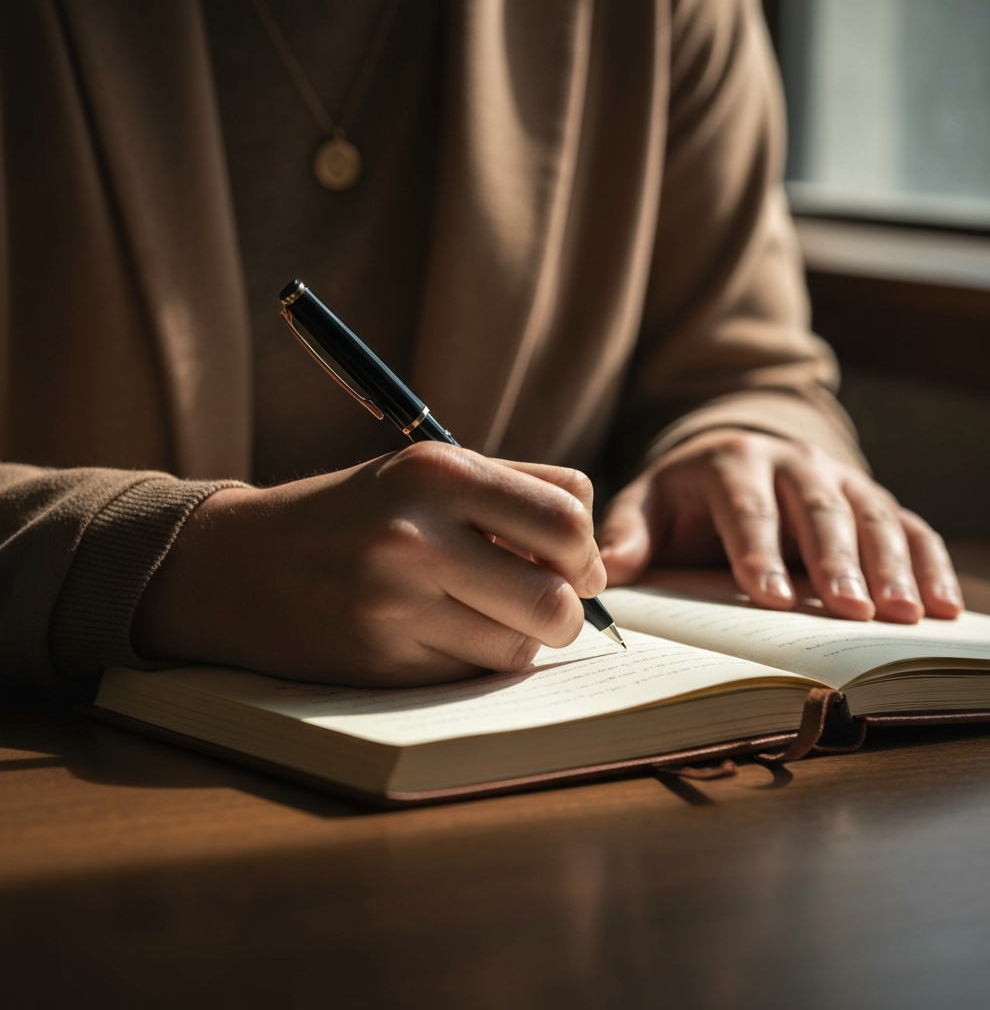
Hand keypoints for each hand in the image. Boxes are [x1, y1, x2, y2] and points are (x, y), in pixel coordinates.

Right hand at [132, 445, 605, 685]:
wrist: (235, 565)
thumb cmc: (350, 515)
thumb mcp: (422, 472)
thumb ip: (515, 492)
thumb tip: (598, 555)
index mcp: (436, 472)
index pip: (567, 519)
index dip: (586, 552)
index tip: (575, 565)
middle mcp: (416, 534)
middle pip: (558, 598)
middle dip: (569, 611)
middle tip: (550, 604)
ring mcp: (395, 604)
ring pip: (521, 646)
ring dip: (520, 638)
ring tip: (483, 615)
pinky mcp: (381, 661)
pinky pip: (472, 673)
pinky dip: (474, 660)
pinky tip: (440, 636)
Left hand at [598, 429, 962, 622]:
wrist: (733, 454)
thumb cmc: (686, 495)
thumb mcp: (649, 502)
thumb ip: (628, 531)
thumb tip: (607, 568)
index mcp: (731, 462)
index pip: (746, 509)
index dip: (758, 552)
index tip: (769, 598)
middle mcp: (792, 462)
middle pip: (818, 511)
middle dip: (836, 561)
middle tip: (850, 612)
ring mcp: (839, 478)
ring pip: (872, 517)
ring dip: (891, 566)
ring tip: (905, 615)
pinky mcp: (871, 498)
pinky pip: (910, 526)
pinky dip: (930, 563)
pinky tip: (943, 605)